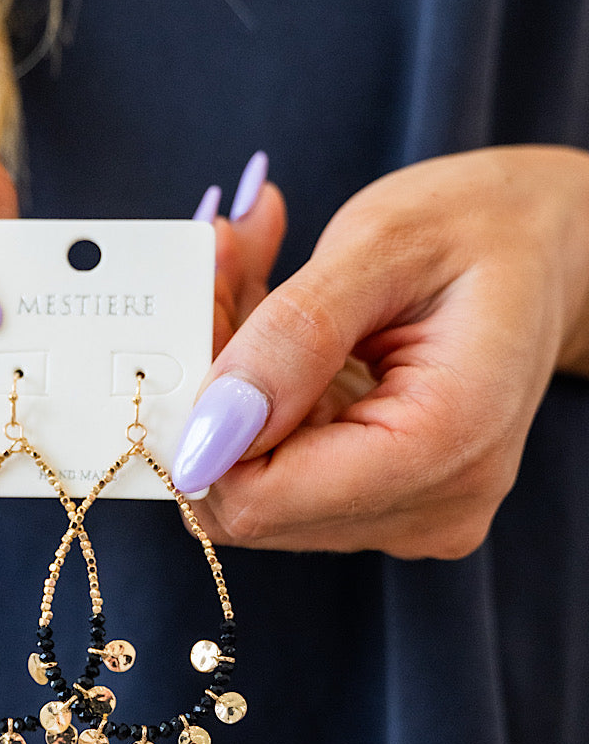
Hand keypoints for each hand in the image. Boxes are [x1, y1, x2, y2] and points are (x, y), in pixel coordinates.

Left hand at [172, 146, 588, 557]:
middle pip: (248, 497)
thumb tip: (205, 434)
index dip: (198, 427)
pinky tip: (272, 320)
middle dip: (206, 392)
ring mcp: (407, 514)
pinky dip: (255, 396)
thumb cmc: (486, 229)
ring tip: (250, 276)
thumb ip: (292, 339)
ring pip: (252, 484)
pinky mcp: (384, 504)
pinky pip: (279, 469)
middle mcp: (429, 508)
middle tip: (219, 271)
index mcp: (443, 449)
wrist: (550, 250)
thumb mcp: (385, 244)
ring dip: (225, 385)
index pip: (262, 500)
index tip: (192, 319)